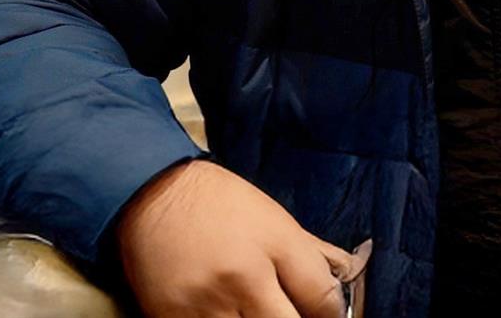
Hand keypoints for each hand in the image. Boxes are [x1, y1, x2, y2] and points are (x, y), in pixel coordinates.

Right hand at [117, 159, 356, 317]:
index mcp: (276, 244)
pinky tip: (227, 316)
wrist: (151, 194)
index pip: (324, 300)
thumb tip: (348, 277)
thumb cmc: (220, 203)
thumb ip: (313, 254)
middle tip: (291, 313)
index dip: (332, 316)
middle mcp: (244, 277)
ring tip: (255, 312)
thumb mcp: (274, 218)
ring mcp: (206, 305)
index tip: (324, 316)